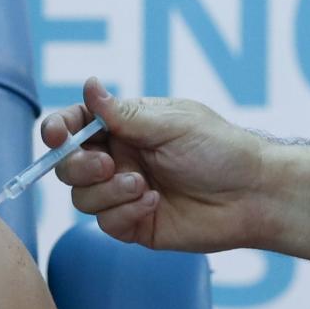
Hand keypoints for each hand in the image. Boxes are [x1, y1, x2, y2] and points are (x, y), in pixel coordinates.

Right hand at [40, 77, 285, 251]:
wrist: (254, 194)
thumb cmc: (221, 150)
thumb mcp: (171, 124)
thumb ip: (123, 114)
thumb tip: (88, 84)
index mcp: (125, 127)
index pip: (75, 125)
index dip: (57, 130)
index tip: (55, 136)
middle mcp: (119, 159)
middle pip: (68, 166)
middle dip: (79, 166)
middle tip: (109, 165)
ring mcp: (124, 193)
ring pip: (82, 198)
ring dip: (108, 192)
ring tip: (143, 186)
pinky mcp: (134, 224)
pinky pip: (106, 224)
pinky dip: (124, 213)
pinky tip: (154, 203)